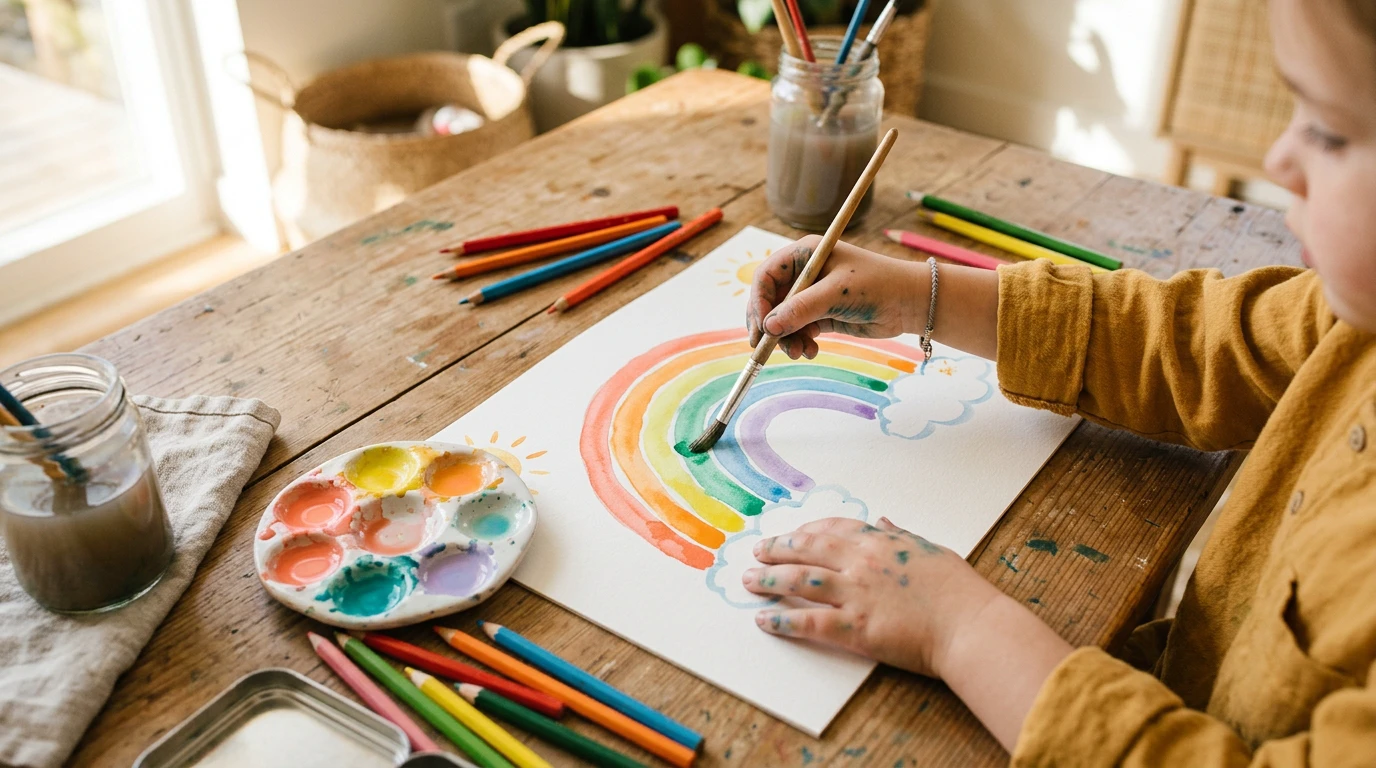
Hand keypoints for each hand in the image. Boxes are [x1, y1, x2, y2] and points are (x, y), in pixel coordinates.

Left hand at [743, 516, 1002, 677]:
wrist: (971, 625)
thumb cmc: (959, 592)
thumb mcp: (931, 550)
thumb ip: (902, 535)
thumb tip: (885, 520)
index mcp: (881, 541)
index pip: (833, 528)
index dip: (807, 531)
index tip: (792, 535)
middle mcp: (862, 561)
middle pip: (808, 549)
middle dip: (778, 548)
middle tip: (757, 551)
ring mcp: (856, 593)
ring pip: (799, 580)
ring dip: (769, 579)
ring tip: (749, 580)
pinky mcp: (855, 626)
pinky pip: (809, 622)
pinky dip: (782, 621)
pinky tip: (764, 620)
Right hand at [746, 236, 928, 358]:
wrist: (910, 303)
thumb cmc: (877, 285)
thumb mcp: (836, 294)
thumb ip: (800, 309)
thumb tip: (768, 327)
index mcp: (804, 254)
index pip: (767, 276)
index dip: (759, 300)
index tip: (761, 326)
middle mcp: (804, 273)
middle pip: (770, 300)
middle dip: (769, 325)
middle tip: (766, 347)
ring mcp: (811, 295)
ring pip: (782, 320)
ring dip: (785, 339)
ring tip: (799, 353)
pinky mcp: (821, 315)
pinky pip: (798, 331)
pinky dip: (799, 343)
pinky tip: (810, 351)